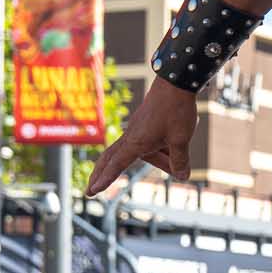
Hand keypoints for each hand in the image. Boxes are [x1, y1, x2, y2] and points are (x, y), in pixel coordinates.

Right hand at [84, 79, 197, 194]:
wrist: (176, 82)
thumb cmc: (176, 110)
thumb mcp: (181, 139)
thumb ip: (180, 160)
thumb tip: (182, 177)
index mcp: (136, 142)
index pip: (116, 164)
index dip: (105, 179)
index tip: (92, 191)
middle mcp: (132, 136)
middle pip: (111, 158)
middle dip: (100, 174)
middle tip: (89, 190)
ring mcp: (137, 129)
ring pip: (138, 153)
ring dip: (157, 162)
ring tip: (179, 167)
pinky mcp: (145, 124)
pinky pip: (147, 144)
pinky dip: (157, 153)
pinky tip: (174, 152)